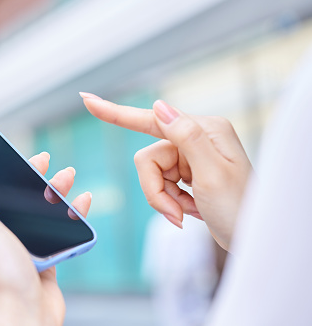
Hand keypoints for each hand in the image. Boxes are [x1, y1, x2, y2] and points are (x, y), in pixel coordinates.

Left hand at [0, 148, 91, 325]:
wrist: (27, 316)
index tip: (10, 149)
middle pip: (13, 194)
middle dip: (31, 175)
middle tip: (45, 161)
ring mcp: (18, 244)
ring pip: (37, 208)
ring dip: (54, 190)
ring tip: (68, 177)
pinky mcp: (41, 255)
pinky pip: (56, 227)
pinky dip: (70, 213)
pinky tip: (81, 201)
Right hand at [81, 92, 251, 249]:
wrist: (252, 239)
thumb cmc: (241, 209)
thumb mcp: (213, 174)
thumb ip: (186, 136)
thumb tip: (159, 105)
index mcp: (204, 130)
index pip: (151, 119)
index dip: (116, 112)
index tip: (87, 100)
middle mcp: (196, 138)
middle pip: (148, 159)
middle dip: (156, 190)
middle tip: (176, 212)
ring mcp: (191, 157)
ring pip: (151, 175)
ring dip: (164, 200)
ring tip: (187, 213)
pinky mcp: (188, 174)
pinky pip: (161, 186)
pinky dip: (171, 203)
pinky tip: (191, 212)